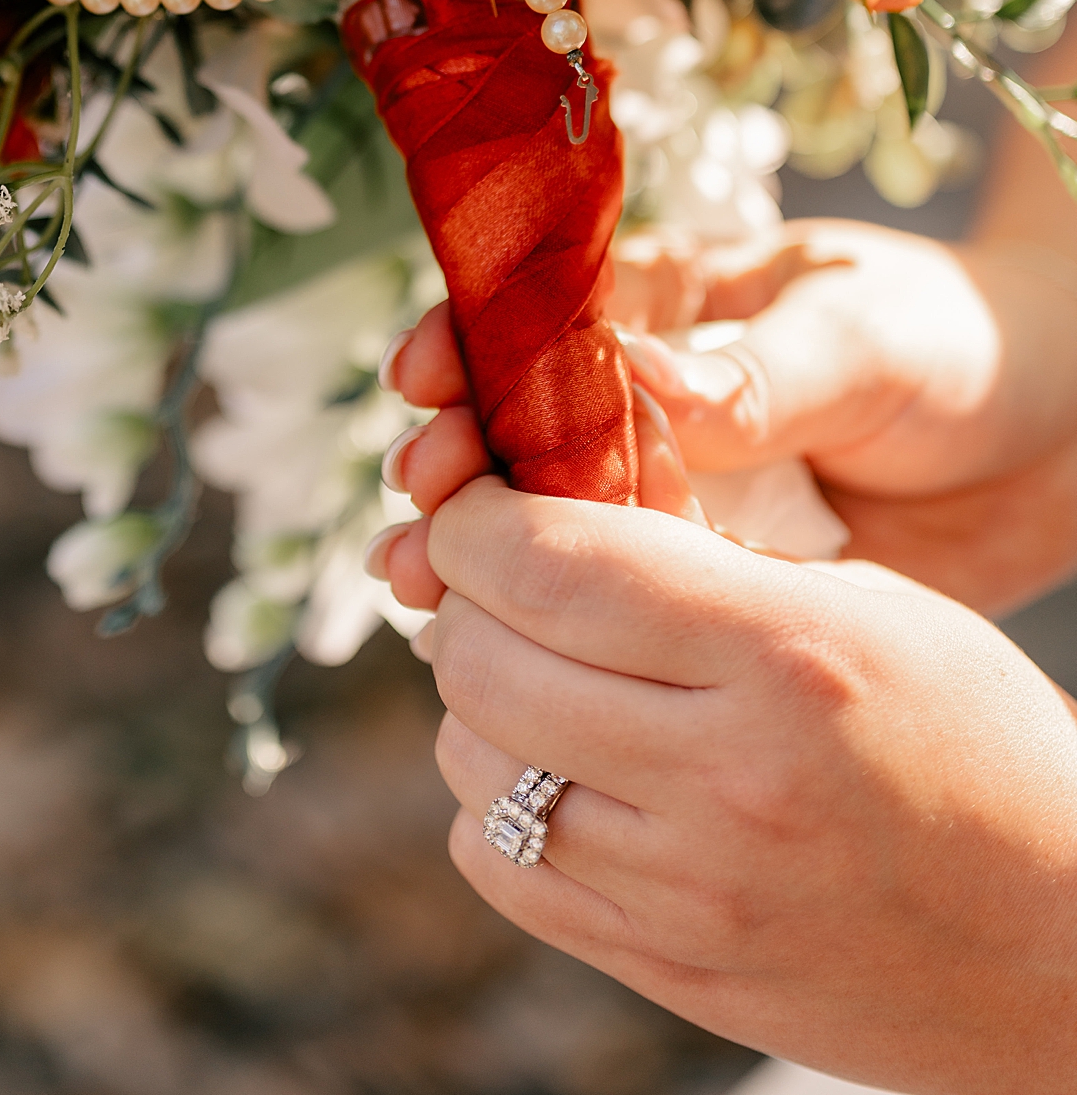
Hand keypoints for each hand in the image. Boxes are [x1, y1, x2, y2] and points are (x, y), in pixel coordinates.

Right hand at [372, 218, 1076, 614]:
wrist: (1059, 438)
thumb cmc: (957, 344)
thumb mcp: (867, 335)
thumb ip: (764, 367)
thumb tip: (649, 382)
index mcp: (671, 304)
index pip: (537, 313)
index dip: (466, 341)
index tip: (424, 379)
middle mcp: (650, 399)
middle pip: (516, 426)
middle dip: (452, 461)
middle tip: (425, 503)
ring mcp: (675, 493)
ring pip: (545, 523)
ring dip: (472, 550)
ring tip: (420, 584)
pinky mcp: (710, 581)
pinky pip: (616, 603)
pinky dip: (547, 625)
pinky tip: (494, 649)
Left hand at [425, 478, 1076, 1094]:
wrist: (1066, 948)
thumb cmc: (981, 743)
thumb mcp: (873, 607)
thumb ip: (711, 569)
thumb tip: (555, 529)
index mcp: (787, 658)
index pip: (551, 568)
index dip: (477, 522)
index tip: (475, 505)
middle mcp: (725, 781)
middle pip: (486, 664)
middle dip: (463, 601)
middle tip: (493, 580)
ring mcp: (693, 895)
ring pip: (476, 766)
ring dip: (476, 702)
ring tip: (533, 671)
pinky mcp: (675, 973)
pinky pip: (507, 871)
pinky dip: (496, 805)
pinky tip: (554, 768)